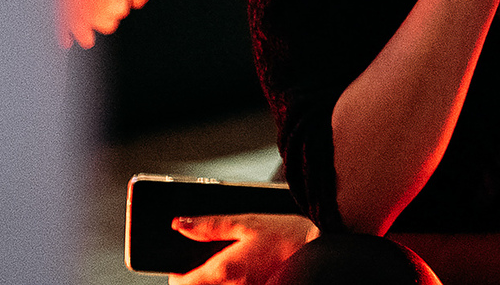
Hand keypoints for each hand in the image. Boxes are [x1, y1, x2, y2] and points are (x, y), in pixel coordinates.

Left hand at [168, 213, 316, 284]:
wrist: (320, 249)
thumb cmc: (288, 235)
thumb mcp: (248, 221)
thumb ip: (210, 225)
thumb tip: (180, 225)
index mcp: (225, 270)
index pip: (182, 284)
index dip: (180, 275)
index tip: (184, 268)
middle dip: (201, 280)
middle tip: (214, 266)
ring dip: (219, 283)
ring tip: (236, 269)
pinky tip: (248, 275)